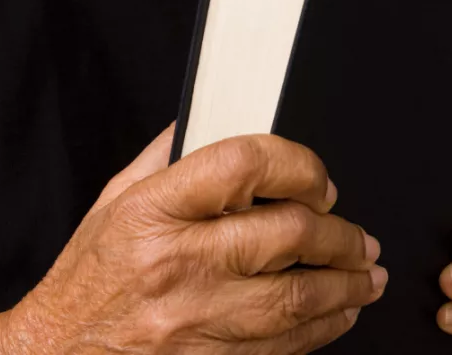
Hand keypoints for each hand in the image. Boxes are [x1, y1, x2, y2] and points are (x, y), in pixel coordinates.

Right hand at [8, 125, 386, 353]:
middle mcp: (178, 262)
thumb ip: (161, 158)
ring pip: (297, 296)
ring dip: (347, 283)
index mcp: (153, 211)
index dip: (297, 165)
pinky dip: (325, 328)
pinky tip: (341, 313)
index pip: (243, 165)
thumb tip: (200, 120)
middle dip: (338, 231)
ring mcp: (196, 317)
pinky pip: (285, 345)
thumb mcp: (111, 203)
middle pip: (286, 233)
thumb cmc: (86, 280)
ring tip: (366, 273)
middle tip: (357, 234)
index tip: (318, 181)